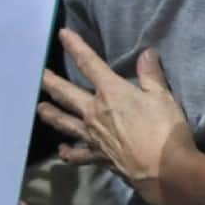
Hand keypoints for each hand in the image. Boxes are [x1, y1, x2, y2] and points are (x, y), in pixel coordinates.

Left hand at [38, 29, 199, 204]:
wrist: (165, 170)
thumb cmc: (166, 129)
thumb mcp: (163, 96)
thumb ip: (151, 74)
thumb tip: (146, 53)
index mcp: (111, 93)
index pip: (89, 63)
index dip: (75, 47)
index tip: (62, 35)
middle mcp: (95, 112)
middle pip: (66, 94)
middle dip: (51, 82)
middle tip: (38, 75)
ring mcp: (93, 137)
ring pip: (64, 123)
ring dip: (51, 114)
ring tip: (40, 108)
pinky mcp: (98, 158)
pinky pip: (77, 155)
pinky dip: (68, 152)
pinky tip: (62, 150)